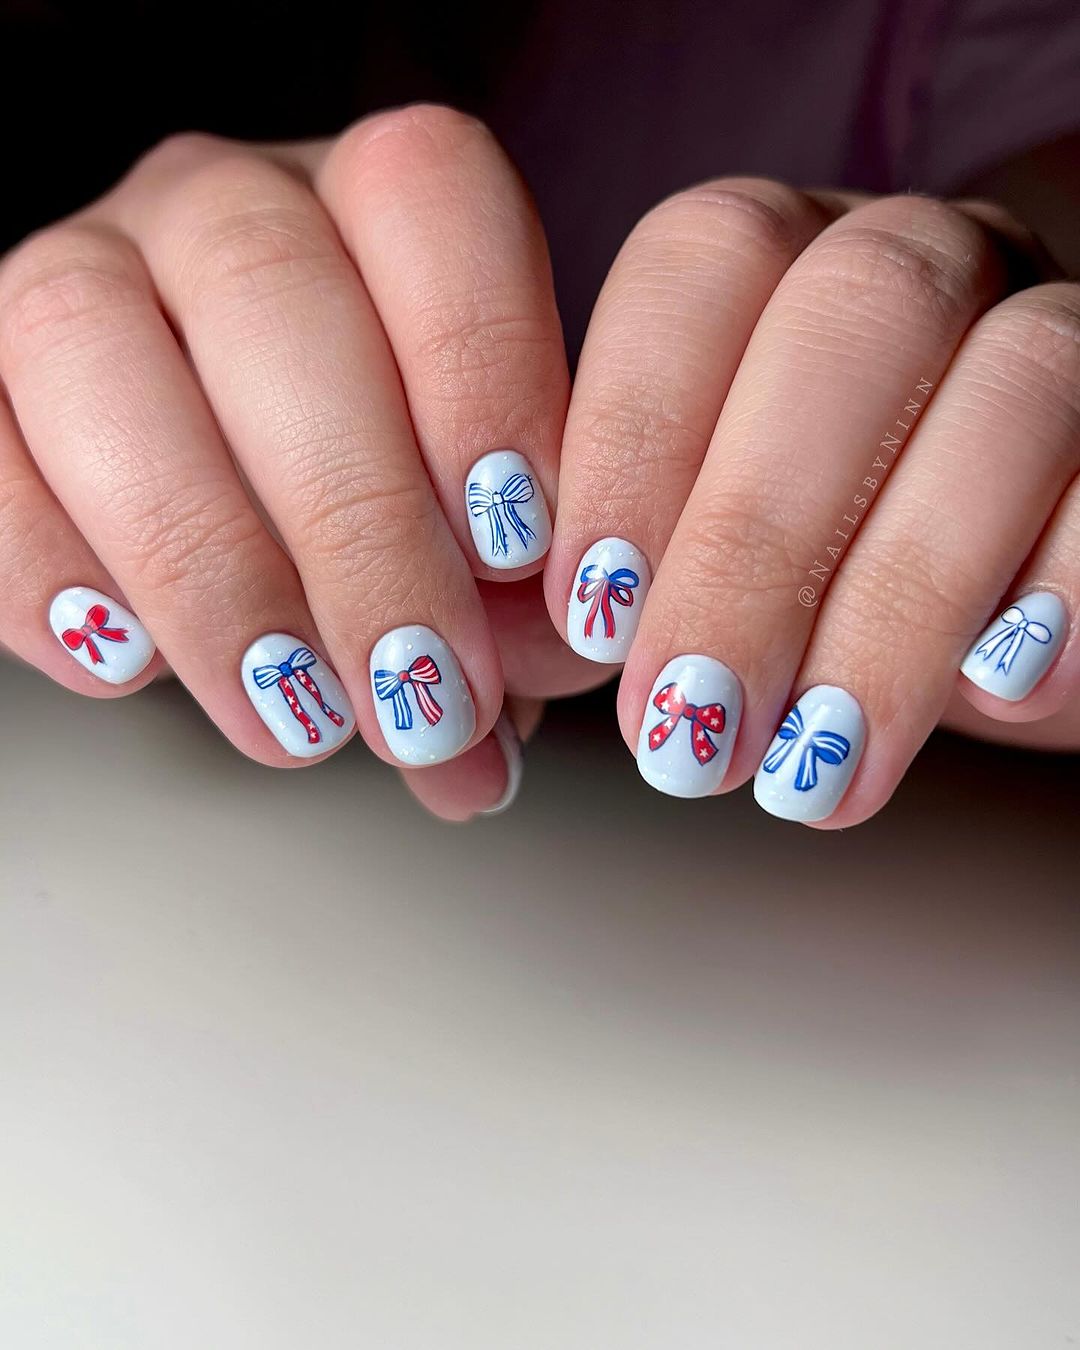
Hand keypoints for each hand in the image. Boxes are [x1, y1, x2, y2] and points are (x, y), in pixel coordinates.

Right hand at [0, 107, 591, 817]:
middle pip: (269, 291)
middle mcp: (222, 208)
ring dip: (205, 560)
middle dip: (357, 523)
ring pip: (90, 346)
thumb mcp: (481, 537)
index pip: (425, 191)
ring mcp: (82, 273)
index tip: (519, 547)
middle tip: (417, 690)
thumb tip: (502, 729)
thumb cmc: (388, 508)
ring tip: (291, 713)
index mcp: (375, 204)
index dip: (482, 365)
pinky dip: (45, 569)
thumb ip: (512, 603)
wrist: (225, 503)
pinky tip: (130, 665)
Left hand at [545, 179, 1078, 824]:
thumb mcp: (692, 571)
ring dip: (896, 597)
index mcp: (780, 263)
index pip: (700, 265)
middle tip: (691, 727)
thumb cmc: (810, 585)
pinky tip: (991, 694)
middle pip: (848, 322)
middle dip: (755, 544)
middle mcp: (921, 266)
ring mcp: (1057, 329)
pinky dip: (1060, 587)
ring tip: (814, 765)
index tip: (590, 615)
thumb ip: (620, 581)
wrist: (996, 605)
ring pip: (1014, 386)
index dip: (634, 435)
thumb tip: (524, 656)